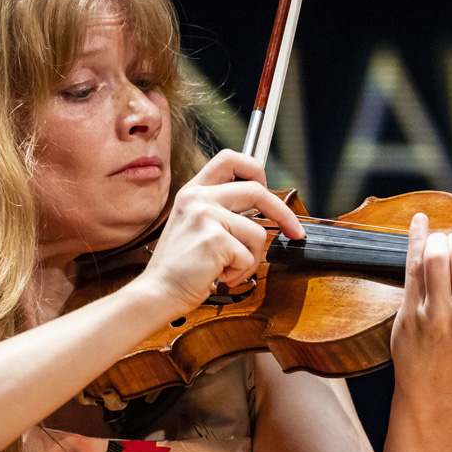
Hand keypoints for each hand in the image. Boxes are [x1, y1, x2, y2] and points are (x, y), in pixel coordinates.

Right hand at [136, 150, 304, 313]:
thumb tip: (260, 208)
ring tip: (228, 268)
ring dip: (251, 258)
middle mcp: (198, 198)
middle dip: (283, 214)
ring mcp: (206, 217)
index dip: (255, 169)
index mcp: (193, 191)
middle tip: (294, 231)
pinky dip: (241, 272)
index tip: (268, 187)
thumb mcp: (194, 225)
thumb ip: (220, 210)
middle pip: (257, 191)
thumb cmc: (179, 267)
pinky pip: (249, 256)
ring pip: (258, 233)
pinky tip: (220, 275)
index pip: (230, 159)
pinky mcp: (215, 240)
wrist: (158, 292)